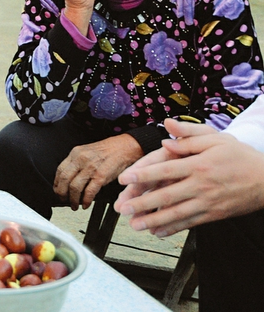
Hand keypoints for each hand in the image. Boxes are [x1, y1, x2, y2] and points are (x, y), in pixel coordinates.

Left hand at [54, 134, 142, 209]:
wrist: (125, 147)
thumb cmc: (108, 151)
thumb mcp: (87, 152)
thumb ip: (77, 163)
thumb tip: (69, 178)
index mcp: (75, 153)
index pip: (59, 170)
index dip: (56, 183)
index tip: (57, 190)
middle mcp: (81, 159)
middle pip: (64, 179)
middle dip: (61, 193)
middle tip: (63, 200)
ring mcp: (91, 168)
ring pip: (74, 187)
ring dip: (73, 200)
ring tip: (74, 205)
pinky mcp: (101, 176)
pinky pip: (89, 191)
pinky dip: (86, 200)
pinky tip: (86, 204)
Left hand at [115, 119, 263, 236]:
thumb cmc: (238, 155)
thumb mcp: (216, 138)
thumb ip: (189, 134)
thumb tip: (166, 128)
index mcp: (198, 164)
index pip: (165, 170)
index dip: (143, 175)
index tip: (124, 178)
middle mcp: (201, 185)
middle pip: (167, 195)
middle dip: (142, 203)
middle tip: (122, 207)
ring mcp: (207, 202)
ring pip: (177, 213)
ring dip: (154, 220)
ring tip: (134, 224)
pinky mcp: (214, 214)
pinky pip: (190, 223)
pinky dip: (173, 228)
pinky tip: (157, 232)